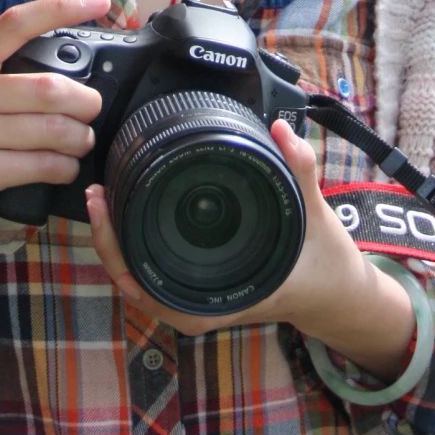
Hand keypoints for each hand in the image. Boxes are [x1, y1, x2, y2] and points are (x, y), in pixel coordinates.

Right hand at [0, 0, 112, 268]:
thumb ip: (2, 80)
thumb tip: (71, 73)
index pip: (16, 23)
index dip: (61, 8)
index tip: (100, 1)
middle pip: (48, 87)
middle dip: (85, 101)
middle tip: (92, 111)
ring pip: (50, 129)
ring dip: (79, 139)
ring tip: (81, 142)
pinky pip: (40, 165)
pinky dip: (64, 168)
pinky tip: (65, 169)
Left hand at [85, 118, 387, 345]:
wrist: (340, 296)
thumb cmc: (325, 266)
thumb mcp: (314, 214)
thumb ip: (299, 170)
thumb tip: (282, 129)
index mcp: (221, 299)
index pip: (147, 285)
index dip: (117, 249)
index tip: (104, 208)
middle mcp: (202, 306)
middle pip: (133, 281)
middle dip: (107, 240)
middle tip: (94, 194)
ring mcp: (200, 301)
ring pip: (140, 279)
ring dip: (117, 244)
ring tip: (102, 200)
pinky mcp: (203, 289)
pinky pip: (156, 274)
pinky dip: (135, 250)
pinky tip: (128, 217)